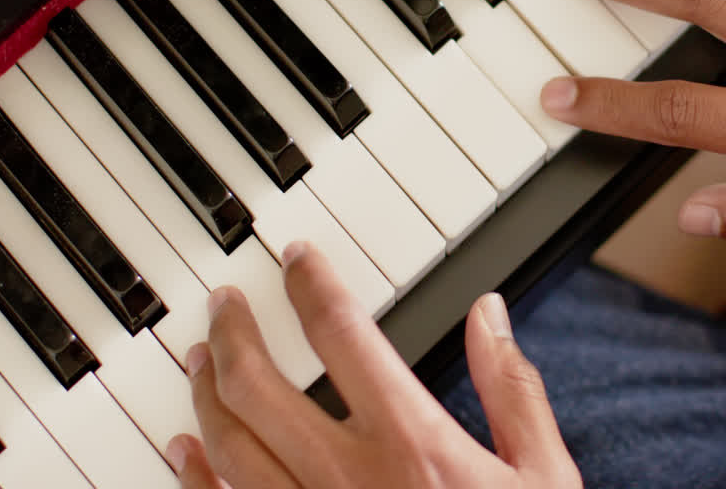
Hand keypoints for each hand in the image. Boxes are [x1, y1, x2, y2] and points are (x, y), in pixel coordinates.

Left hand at [165, 242, 581, 488]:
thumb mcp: (542, 475)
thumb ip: (512, 389)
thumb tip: (489, 316)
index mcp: (413, 444)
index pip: (343, 336)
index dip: (312, 285)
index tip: (297, 259)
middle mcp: (350, 479)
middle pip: (261, 388)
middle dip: (234, 333)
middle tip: (225, 303)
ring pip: (231, 447)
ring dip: (207, 395)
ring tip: (200, 359)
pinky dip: (195, 478)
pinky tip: (183, 450)